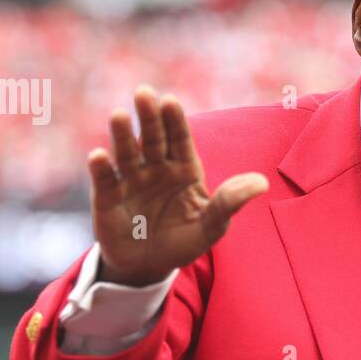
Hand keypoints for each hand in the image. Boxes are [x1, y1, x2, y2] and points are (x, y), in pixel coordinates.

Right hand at [87, 86, 267, 286]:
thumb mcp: (212, 226)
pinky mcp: (107, 198)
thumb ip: (230, 202)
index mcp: (183, 168)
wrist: (150, 266)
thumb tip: (261, 183)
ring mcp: (130, 180)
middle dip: (149, 116)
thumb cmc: (184, 241)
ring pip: (127, 153)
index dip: (175, 120)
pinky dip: (100, 168)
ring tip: (119, 115)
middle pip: (153, 138)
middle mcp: (155, 167)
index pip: (180, 139)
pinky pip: (105, 180)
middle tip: (144, 93)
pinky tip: (98, 156)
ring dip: (122, 135)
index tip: (171, 101)